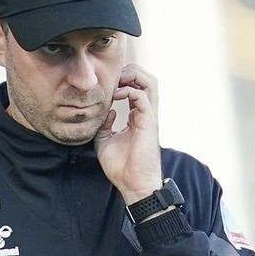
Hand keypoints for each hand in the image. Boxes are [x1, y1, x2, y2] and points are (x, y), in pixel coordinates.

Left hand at [94, 64, 162, 203]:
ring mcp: (149, 116)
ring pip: (150, 82)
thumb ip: (104, 125)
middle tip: (113, 76)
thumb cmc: (121, 167)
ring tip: (117, 80)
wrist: (132, 184)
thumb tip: (106, 111)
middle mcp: (146, 114)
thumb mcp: (105, 141)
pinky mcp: (149, 122)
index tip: (105, 84)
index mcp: (137, 117)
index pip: (135, 88)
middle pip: (146, 80)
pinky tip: (116, 96)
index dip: (122, 81)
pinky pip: (143, 96)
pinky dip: (129, 90)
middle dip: (130, 71)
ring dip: (133, 75)